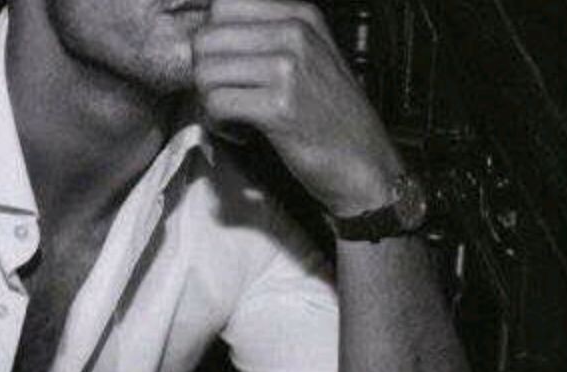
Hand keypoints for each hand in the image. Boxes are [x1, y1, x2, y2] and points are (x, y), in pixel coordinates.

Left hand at [193, 0, 402, 215]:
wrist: (364, 162)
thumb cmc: (331, 118)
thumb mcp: (311, 59)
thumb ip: (269, 41)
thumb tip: (212, 42)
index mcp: (300, 16)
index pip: (224, 5)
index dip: (211, 41)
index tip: (221, 67)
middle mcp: (294, 34)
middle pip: (208, 37)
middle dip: (202, 73)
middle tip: (219, 96)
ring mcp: (288, 69)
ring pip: (206, 71)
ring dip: (207, 101)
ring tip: (229, 117)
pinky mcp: (278, 108)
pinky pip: (217, 104)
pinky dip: (217, 123)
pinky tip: (237, 131)